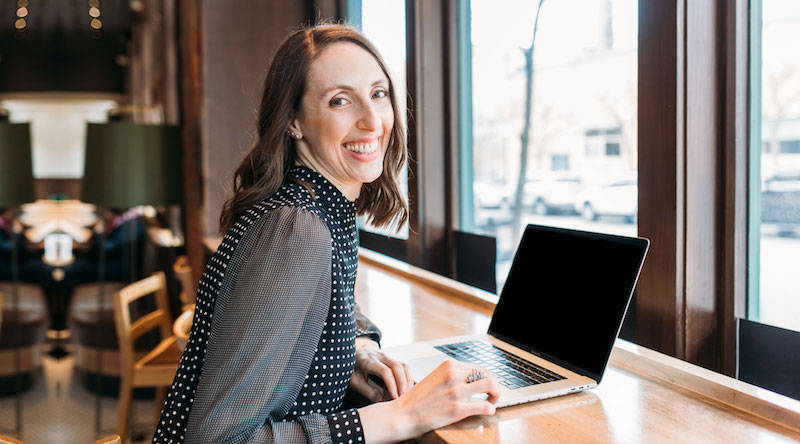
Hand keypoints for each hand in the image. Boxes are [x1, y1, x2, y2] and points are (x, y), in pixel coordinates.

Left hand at [350, 337, 414, 401]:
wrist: (353, 353)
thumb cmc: (352, 368)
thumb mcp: (354, 381)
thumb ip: (367, 390)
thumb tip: (381, 400)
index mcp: (368, 361)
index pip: (385, 371)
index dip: (392, 385)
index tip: (395, 397)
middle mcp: (379, 356)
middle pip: (397, 366)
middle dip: (403, 383)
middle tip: (404, 398)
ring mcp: (387, 356)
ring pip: (403, 365)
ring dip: (408, 380)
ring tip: (407, 394)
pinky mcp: (391, 359)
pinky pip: (403, 366)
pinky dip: (408, 376)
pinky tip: (407, 387)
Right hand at [359, 359, 500, 442]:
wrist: (404, 414)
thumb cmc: (417, 399)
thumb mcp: (435, 378)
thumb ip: (451, 375)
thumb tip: (469, 379)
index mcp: (448, 366)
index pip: (477, 367)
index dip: (485, 377)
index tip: (485, 385)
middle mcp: (454, 375)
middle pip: (487, 374)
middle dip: (494, 384)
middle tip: (492, 393)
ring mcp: (456, 391)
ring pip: (491, 385)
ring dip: (496, 394)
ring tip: (492, 400)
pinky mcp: (458, 409)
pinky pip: (485, 406)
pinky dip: (491, 409)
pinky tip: (486, 411)